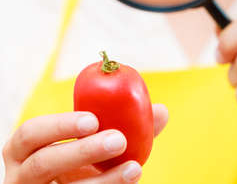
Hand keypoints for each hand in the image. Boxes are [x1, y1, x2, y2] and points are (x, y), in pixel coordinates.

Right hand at [2, 104, 167, 182]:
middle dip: (82, 151)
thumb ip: (120, 125)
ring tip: (134, 168)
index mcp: (24, 150)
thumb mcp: (85, 143)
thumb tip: (161, 112)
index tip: (93, 120)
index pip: (30, 133)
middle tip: (119, 139)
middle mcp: (22, 176)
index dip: (59, 125)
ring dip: (103, 181)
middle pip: (44, 164)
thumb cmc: (74, 161)